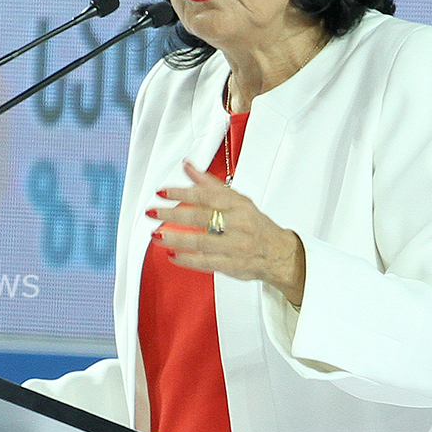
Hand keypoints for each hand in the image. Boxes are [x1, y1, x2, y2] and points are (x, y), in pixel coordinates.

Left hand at [149, 159, 306, 305]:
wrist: (278, 253)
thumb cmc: (254, 224)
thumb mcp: (237, 199)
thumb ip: (209, 184)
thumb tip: (188, 166)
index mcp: (238, 205)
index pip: (207, 196)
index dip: (183, 193)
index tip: (163, 192)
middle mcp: (238, 224)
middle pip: (202, 218)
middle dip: (174, 215)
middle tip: (153, 212)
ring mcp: (235, 246)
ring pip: (202, 241)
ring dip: (176, 238)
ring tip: (157, 234)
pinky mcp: (232, 265)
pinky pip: (207, 263)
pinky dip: (188, 260)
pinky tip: (172, 255)